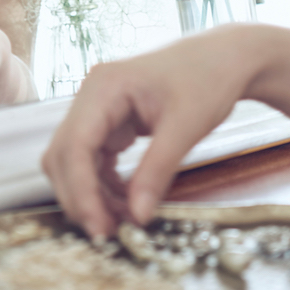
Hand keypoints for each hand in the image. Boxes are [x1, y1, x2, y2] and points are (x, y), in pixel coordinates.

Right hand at [41, 25, 263, 238]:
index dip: (81, 190)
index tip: (100, 226)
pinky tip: (127, 201)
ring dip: (92, 194)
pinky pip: (92, 159)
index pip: (74, 144)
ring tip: (123, 220)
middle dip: (82, 196)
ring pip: (74, 161)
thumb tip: (138, 216)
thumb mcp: (187, 126)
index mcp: (104, 86)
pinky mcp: (109, 121)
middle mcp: (92, 95)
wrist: (225, 57)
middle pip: (64, 155)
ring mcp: (98, 108)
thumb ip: (158, 171)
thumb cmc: (208, 78)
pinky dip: (104, 184)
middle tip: (109, 232)